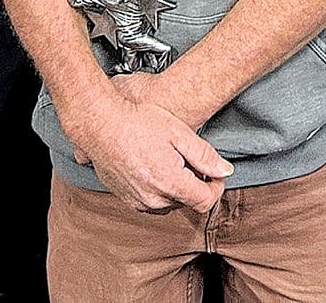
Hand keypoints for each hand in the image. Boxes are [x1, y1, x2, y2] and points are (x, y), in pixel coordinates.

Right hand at [62, 87, 232, 213]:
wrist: (100, 124)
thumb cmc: (138, 122)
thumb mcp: (178, 132)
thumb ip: (204, 155)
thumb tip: (225, 172)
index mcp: (169, 182)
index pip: (205, 201)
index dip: (216, 187)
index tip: (214, 172)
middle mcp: (153, 199)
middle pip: (188, 202)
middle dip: (195, 183)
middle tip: (189, 158)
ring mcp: (137, 201)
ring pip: (170, 203)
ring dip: (177, 187)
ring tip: (170, 159)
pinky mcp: (126, 199)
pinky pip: (152, 202)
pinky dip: (159, 189)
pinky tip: (155, 165)